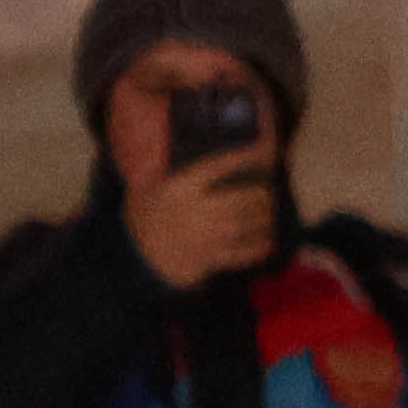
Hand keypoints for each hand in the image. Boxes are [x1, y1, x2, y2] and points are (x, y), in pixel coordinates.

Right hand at [128, 140, 279, 291]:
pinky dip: (262, 244)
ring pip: (252, 224)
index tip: (265, 149)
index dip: (246, 156)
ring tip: (267, 216)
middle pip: (247, 198)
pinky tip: (264, 239)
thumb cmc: (155, 211)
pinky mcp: (211, 258)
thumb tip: (225, 151)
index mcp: (181, 186)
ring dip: (266, 219)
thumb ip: (187, 170)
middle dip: (262, 195)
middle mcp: (196, 210)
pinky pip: (248, 252)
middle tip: (266, 194)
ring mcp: (205, 236)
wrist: (140, 252)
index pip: (221, 165)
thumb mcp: (160, 183)